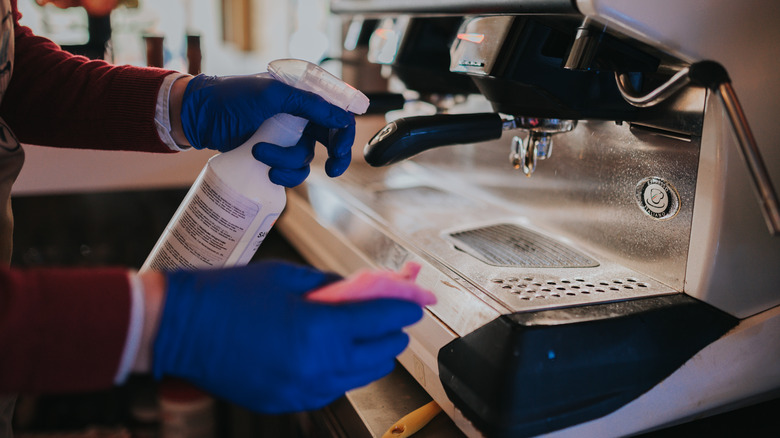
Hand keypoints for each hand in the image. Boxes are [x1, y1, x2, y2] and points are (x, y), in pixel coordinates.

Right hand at [152, 261, 423, 412]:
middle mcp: (318, 366)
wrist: (179, 328)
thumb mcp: (287, 277)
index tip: (415, 300)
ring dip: (373, 355)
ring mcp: (302, 390)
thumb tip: (360, 291)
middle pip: (381, 353)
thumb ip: (331, 285)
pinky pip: (333, 390)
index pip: (382, 319)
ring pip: (362, 377)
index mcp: (319, 329)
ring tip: (368, 336)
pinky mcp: (287, 402)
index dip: (405, 306)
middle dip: (392, 331)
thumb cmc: (227, 295)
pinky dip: (344, 373)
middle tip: (391, 316)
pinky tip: (337, 356)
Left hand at [180, 74, 356, 186]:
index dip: (345, 132)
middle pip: (332, 140)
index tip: (337, 149)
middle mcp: (300, 115)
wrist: (199, 117)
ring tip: (260, 153)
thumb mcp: (272, 95)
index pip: (338, 112)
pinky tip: (266, 170)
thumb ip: (309, 104)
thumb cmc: (232, 98)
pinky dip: (282, 174)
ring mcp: (288, 136)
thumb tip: (343, 118)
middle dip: (334, 157)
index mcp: (304, 95)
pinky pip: (291, 171)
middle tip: (332, 170)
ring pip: (306, 159)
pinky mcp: (274, 154)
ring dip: (288, 162)